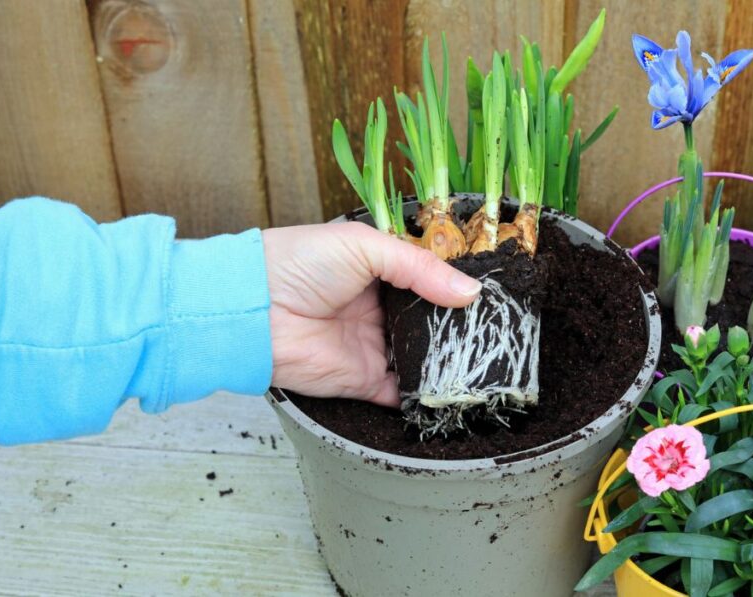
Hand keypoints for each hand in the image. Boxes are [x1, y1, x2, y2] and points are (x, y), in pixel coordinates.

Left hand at [261, 222, 481, 406]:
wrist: (252, 309)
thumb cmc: (298, 263)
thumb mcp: (365, 247)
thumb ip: (420, 268)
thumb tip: (470, 292)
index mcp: (379, 272)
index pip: (429, 280)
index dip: (457, 285)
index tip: (495, 290)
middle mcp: (379, 309)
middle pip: (430, 321)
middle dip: (460, 325)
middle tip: (500, 327)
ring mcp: (373, 346)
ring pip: (422, 358)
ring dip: (448, 360)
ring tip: (489, 358)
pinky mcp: (364, 380)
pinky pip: (402, 393)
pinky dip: (426, 395)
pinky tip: (456, 390)